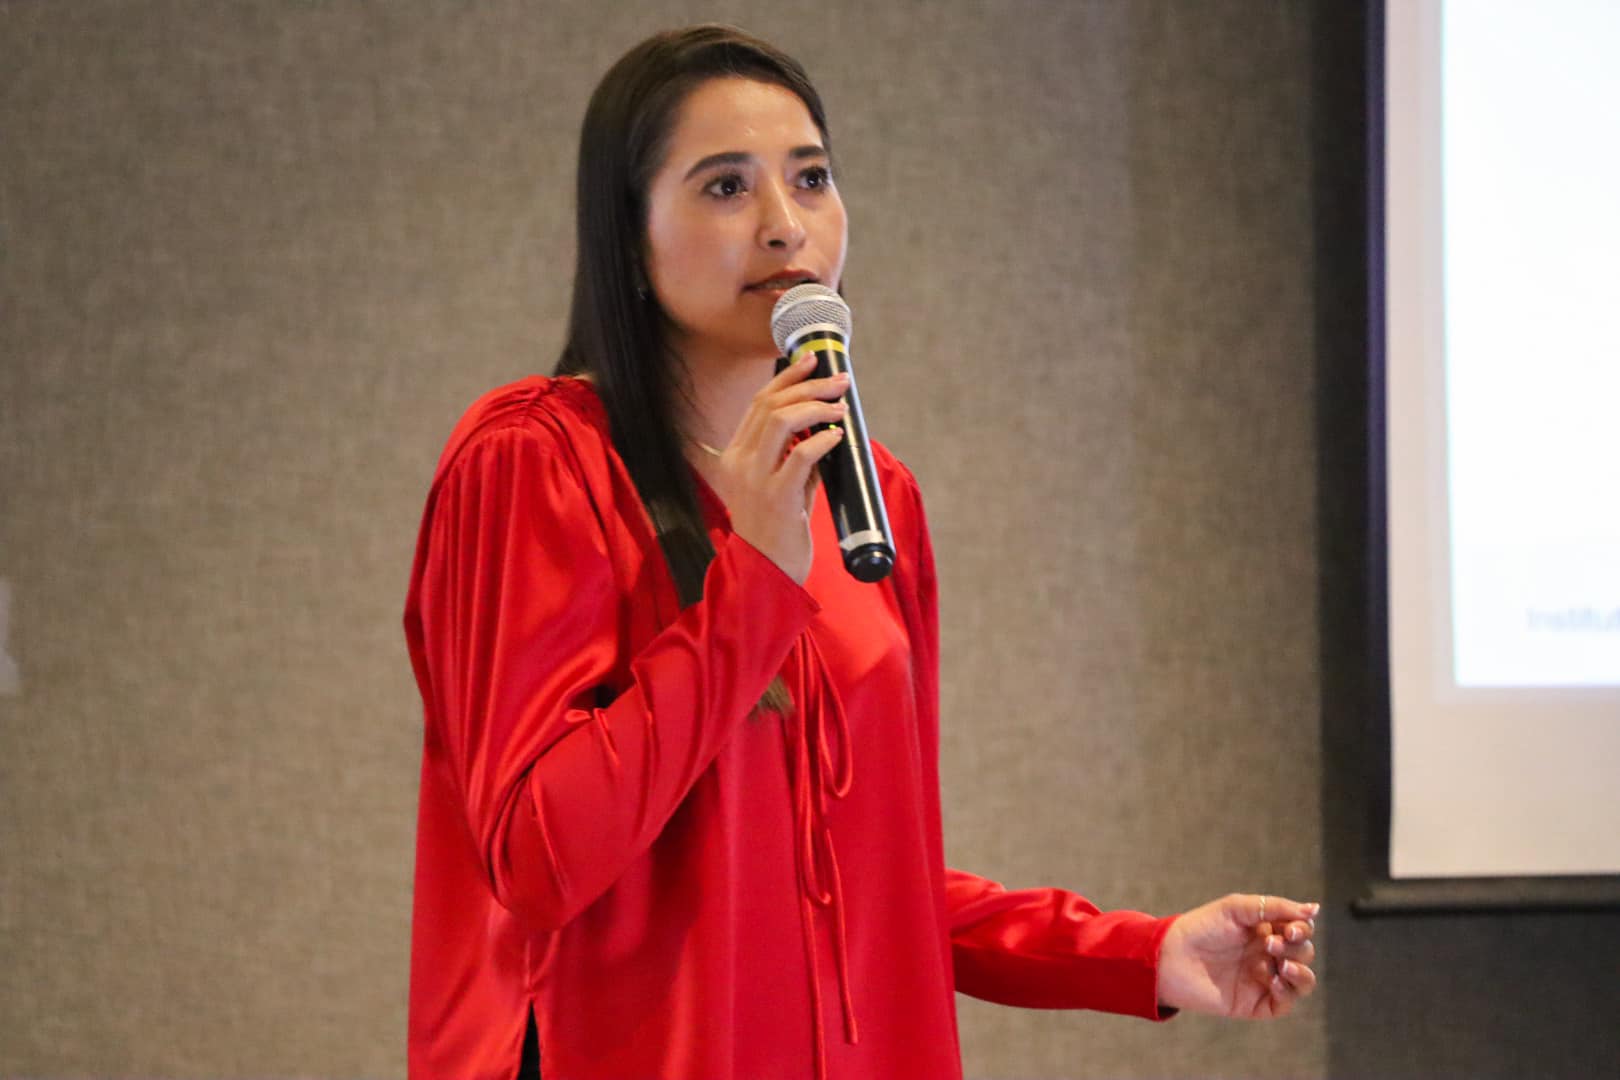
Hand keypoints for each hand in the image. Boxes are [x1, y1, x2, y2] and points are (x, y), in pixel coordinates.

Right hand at [699, 355, 847, 584]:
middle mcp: (740, 461)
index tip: (813, 360)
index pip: (760, 402)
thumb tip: (826, 429)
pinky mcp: (777, 497)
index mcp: (735, 455)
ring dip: (817, 407)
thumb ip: (796, 457)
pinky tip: (837, 437)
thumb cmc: (778, 531)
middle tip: (840, 382)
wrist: (766, 573)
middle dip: (810, 385)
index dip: (788, 376)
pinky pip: (801, 455)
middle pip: (771, 403)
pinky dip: (823, 440)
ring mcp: (755, 479)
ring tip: (841, 408)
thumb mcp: (782, 486)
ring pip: (782, 420)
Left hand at [1156, 893, 1318, 1019]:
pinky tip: (1272, 981)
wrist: (1172, 958)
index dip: (1302, 928)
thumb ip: (1275, 907)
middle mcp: (1268, 955)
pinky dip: (1287, 992)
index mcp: (1265, 930)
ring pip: (1303, 980)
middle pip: (1304, 953)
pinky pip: (1285, 1003)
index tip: (1290, 929)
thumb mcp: (1237, 908)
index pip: (1300, 930)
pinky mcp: (1257, 1004)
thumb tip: (1315, 909)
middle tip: (1270, 944)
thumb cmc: (1201, 928)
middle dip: (1295, 948)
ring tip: (1280, 966)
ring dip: (1300, 972)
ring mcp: (1264, 979)